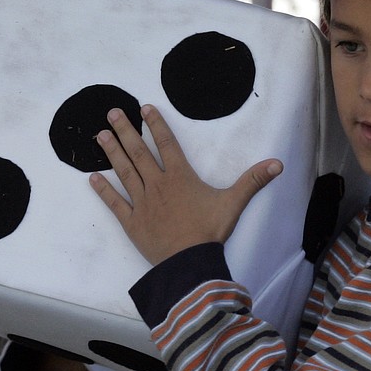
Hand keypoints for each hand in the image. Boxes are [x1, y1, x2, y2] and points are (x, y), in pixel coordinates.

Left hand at [89, 104, 282, 265]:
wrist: (189, 262)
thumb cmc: (210, 232)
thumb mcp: (234, 203)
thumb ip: (253, 181)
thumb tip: (278, 164)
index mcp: (180, 177)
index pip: (166, 144)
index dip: (156, 124)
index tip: (144, 108)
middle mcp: (157, 185)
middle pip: (139, 152)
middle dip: (125, 130)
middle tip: (112, 112)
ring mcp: (142, 203)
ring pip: (124, 172)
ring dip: (112, 153)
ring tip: (99, 135)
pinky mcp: (132, 222)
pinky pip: (115, 204)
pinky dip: (104, 191)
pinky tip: (92, 178)